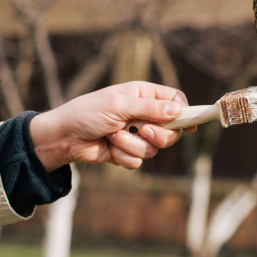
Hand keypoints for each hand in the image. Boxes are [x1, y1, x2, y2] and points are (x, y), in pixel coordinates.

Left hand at [29, 81, 196, 171]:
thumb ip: (150, 108)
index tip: (191, 125)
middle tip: (143, 131)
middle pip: (173, 130)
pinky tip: (110, 149)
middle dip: (159, 135)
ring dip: (133, 145)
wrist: (64, 137)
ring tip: (113, 136)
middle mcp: (144, 114)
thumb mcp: (119, 105)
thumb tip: (179, 110)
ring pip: (155, 148)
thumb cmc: (88, 112)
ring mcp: (138, 134)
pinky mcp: (129, 152)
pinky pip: (140, 160)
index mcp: (144, 95)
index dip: (186, 112)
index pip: (176, 101)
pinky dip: (124, 156)